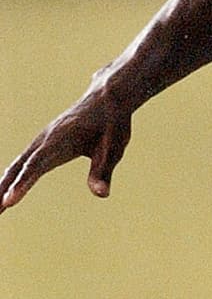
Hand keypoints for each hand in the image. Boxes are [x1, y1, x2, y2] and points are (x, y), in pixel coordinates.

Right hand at [0, 69, 136, 213]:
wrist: (106, 98)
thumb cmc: (112, 124)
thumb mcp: (114, 148)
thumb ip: (104, 171)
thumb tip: (101, 195)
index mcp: (61, 139)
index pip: (37, 164)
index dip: (22, 183)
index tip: (8, 201)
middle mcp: (45, 140)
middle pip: (18, 167)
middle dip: (2, 189)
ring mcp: (41, 142)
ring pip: (16, 166)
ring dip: (2, 185)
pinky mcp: (42, 145)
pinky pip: (22, 163)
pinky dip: (10, 178)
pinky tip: (3, 192)